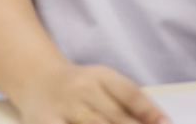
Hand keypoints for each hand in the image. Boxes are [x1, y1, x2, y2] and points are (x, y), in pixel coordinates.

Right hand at [16, 63, 169, 123]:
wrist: (35, 78)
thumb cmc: (78, 88)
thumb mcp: (102, 84)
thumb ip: (129, 102)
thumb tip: (160, 122)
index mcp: (101, 75)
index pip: (131, 94)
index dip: (150, 113)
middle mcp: (83, 88)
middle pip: (116, 118)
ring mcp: (64, 107)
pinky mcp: (46, 122)